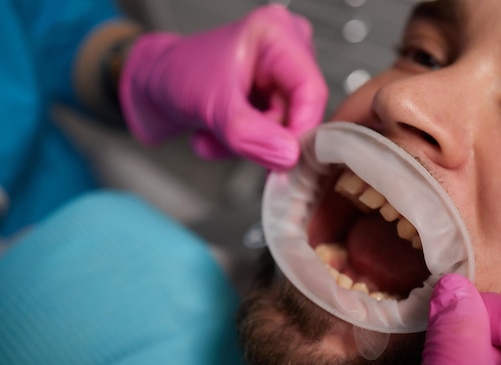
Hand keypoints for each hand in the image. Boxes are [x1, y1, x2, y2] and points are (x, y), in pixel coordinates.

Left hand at [120, 5, 327, 169]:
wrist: (152, 87)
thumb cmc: (176, 76)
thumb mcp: (214, 107)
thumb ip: (252, 135)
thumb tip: (290, 156)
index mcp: (276, 33)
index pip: (312, 90)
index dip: (301, 129)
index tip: (285, 158)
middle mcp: (285, 50)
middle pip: (299, 113)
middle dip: (262, 136)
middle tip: (229, 138)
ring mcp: (280, 75)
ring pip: (284, 130)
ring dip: (247, 144)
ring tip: (214, 134)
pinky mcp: (272, 97)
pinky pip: (272, 136)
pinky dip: (243, 144)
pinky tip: (217, 134)